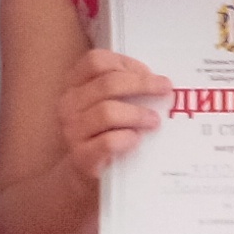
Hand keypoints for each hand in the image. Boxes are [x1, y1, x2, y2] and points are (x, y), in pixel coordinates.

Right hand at [57, 48, 168, 179]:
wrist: (82, 171)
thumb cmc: (101, 131)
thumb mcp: (106, 103)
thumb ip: (123, 87)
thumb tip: (157, 80)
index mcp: (74, 85)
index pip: (96, 61)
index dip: (125, 63)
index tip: (149, 73)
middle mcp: (69, 104)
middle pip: (107, 83)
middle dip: (142, 84)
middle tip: (165, 90)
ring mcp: (72, 131)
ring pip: (107, 112)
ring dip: (137, 114)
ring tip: (154, 120)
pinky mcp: (82, 157)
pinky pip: (107, 142)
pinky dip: (126, 138)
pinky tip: (137, 139)